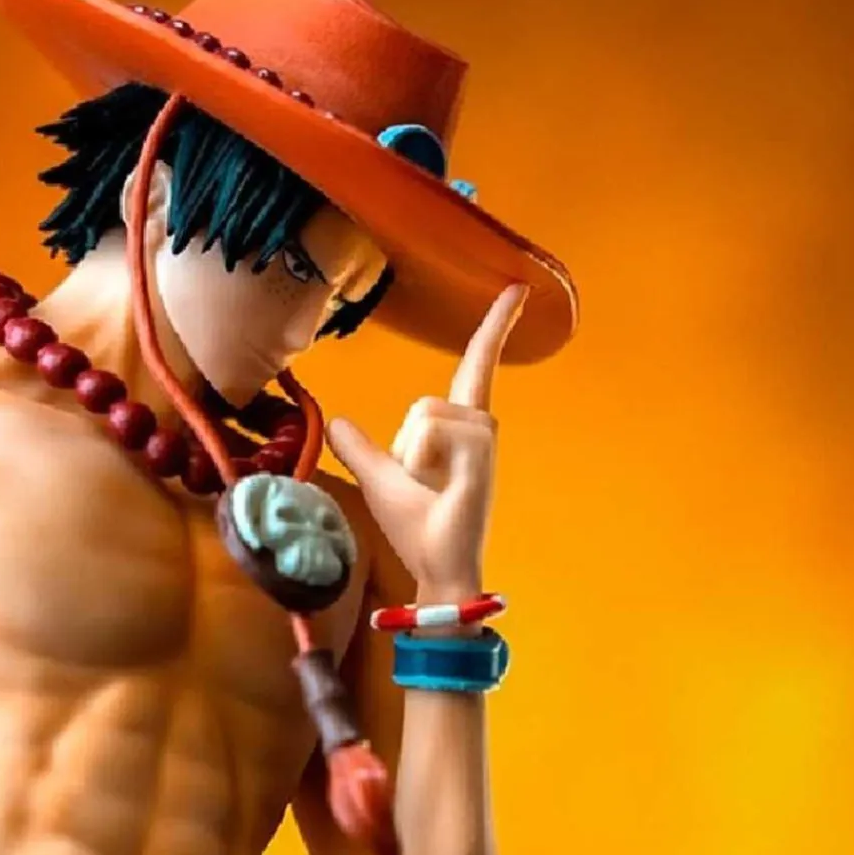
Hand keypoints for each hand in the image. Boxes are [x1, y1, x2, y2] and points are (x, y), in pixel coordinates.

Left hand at [327, 284, 525, 602]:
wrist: (437, 566)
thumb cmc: (416, 528)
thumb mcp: (377, 479)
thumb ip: (359, 448)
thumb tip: (336, 420)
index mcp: (461, 428)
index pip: (477, 366)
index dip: (494, 328)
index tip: (517, 288)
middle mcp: (480, 427)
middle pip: (425, 403)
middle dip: (409, 444)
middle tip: (423, 487)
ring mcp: (485, 440)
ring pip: (426, 415)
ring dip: (413, 455)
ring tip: (432, 489)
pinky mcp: (482, 453)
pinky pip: (432, 430)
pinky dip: (422, 460)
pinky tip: (442, 489)